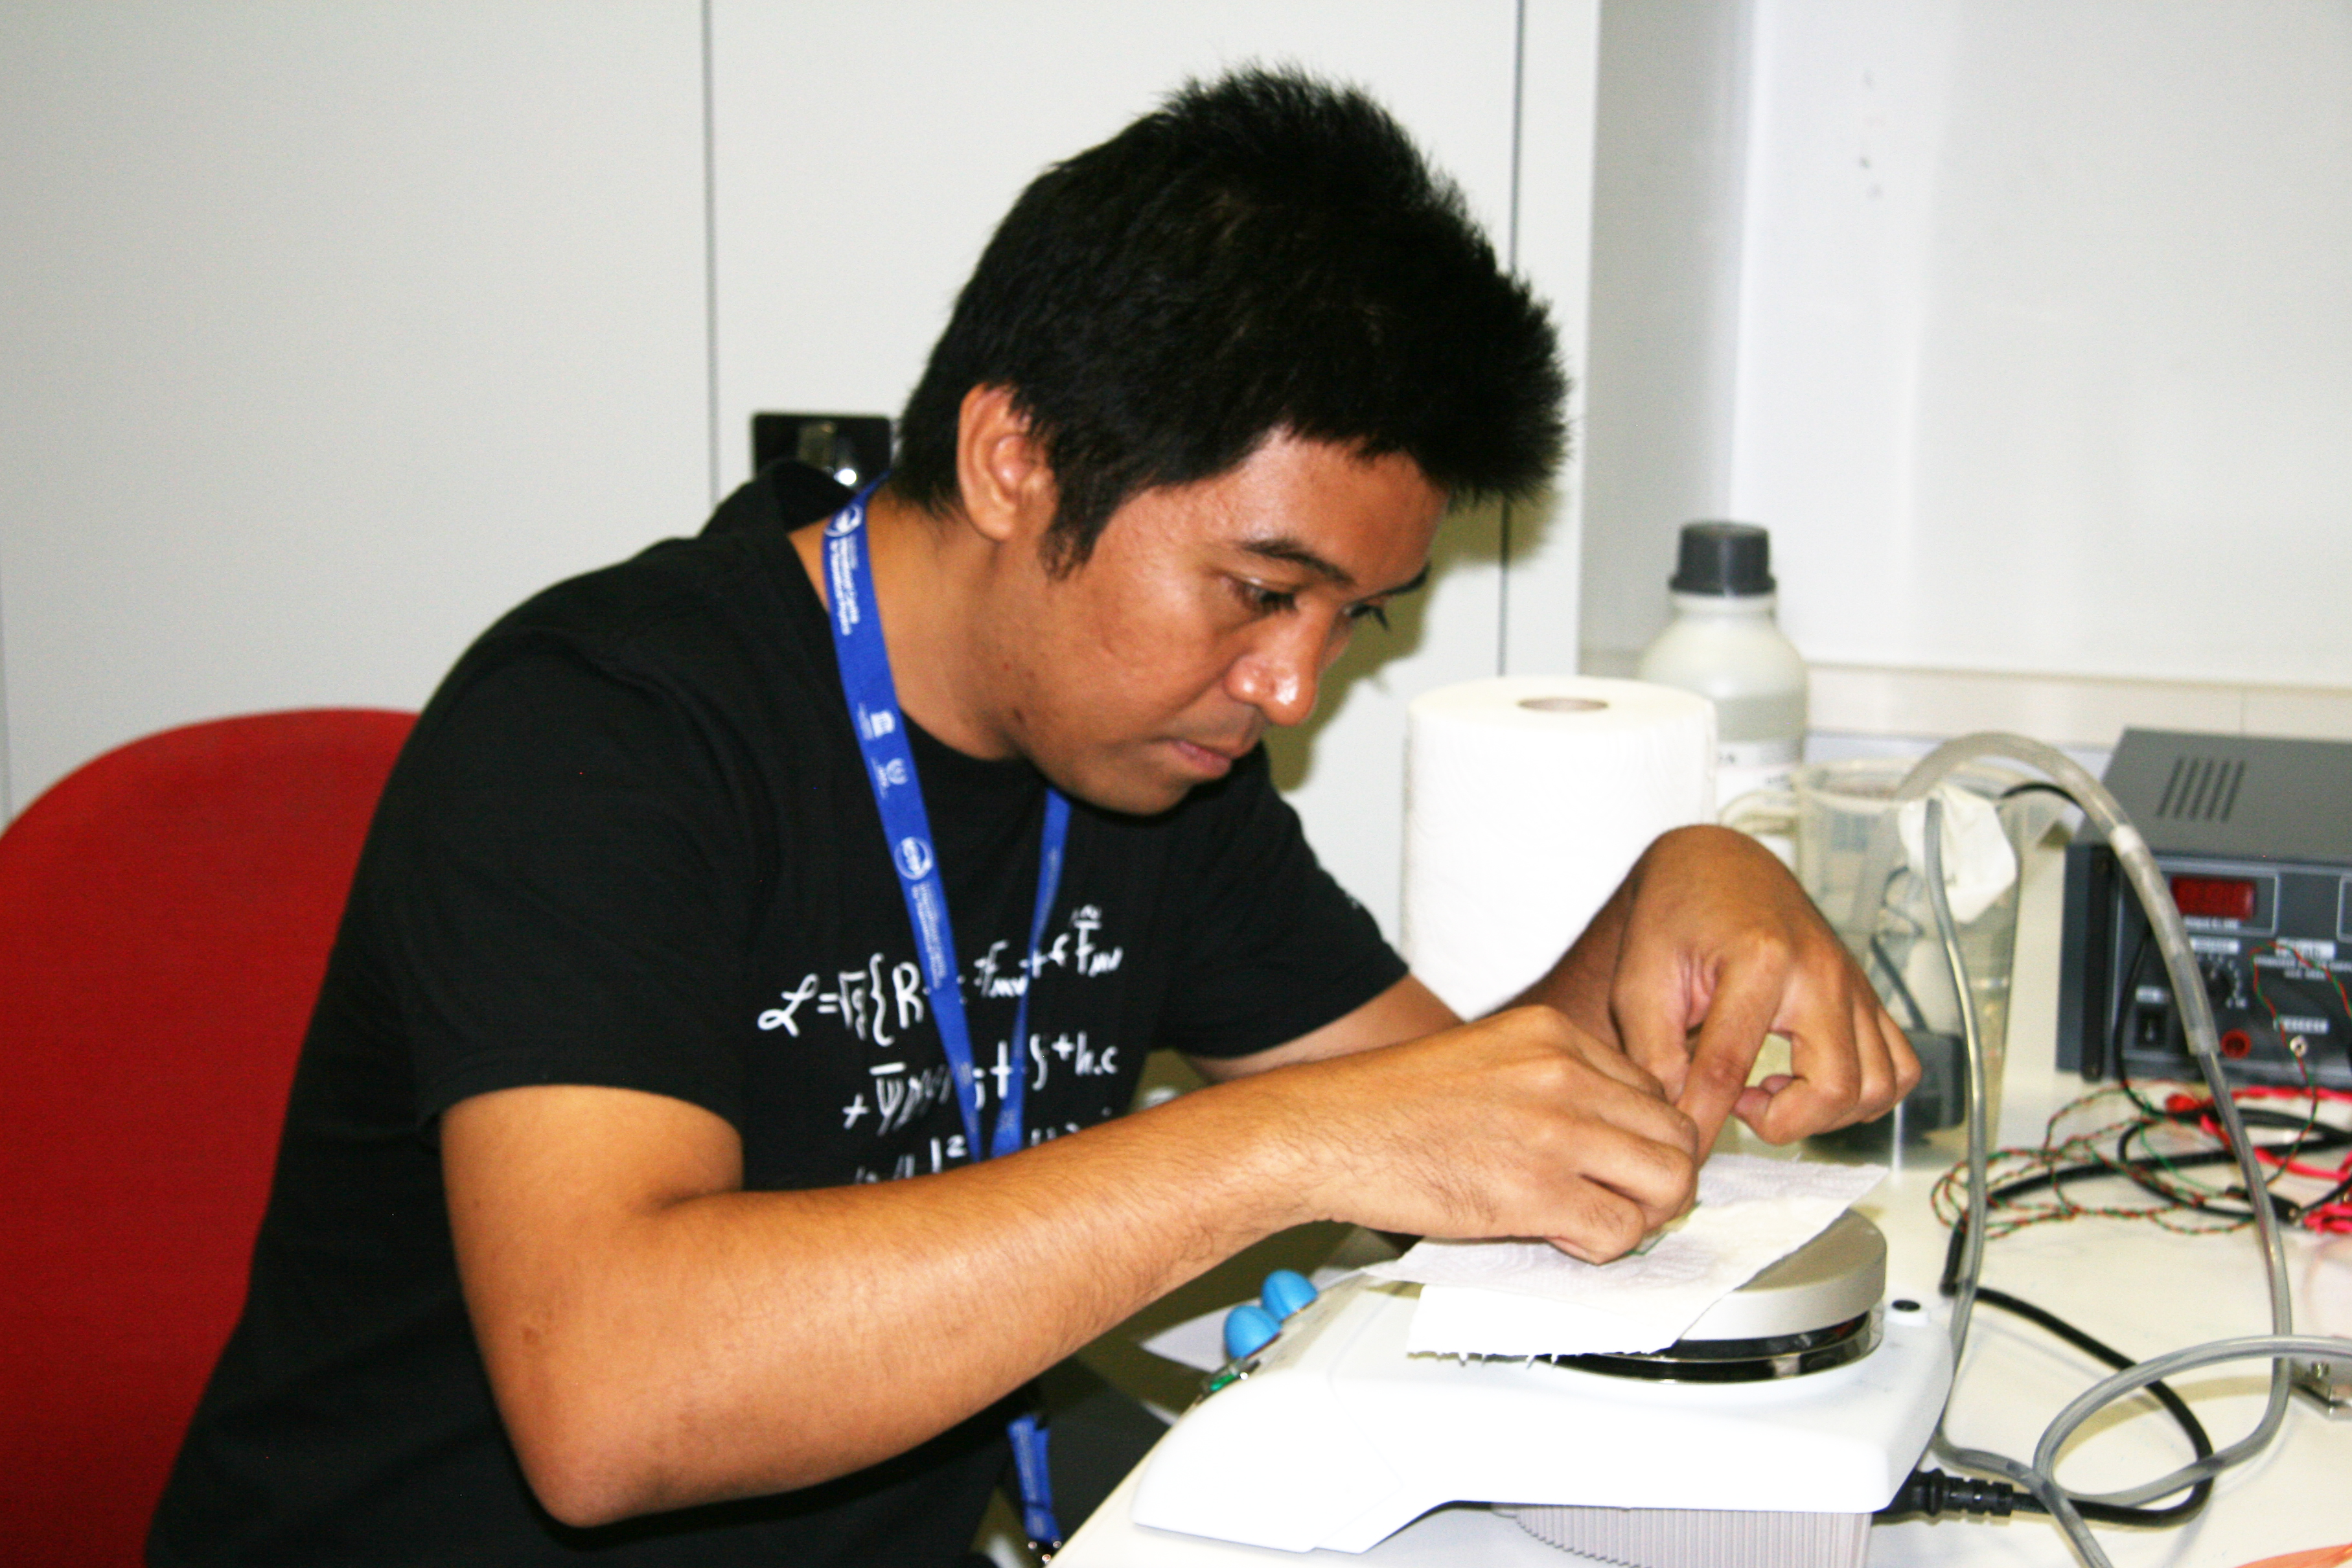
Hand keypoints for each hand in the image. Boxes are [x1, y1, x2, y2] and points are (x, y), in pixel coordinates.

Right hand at [1256, 1005, 1700, 1262]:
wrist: (1324, 1131)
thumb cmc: (1386, 1106)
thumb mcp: (1484, 1057)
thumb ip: (1547, 1080)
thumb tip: (1597, 1127)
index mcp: (1552, 1034)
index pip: (1650, 1088)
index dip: (1640, 1136)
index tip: (1618, 1162)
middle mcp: (1563, 1073)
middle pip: (1674, 1133)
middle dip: (1660, 1177)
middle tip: (1627, 1201)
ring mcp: (1554, 1131)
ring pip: (1667, 1181)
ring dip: (1645, 1214)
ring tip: (1603, 1223)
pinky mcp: (1536, 1191)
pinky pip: (1620, 1230)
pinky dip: (1605, 1246)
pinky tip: (1565, 1237)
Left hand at [1607, 825, 1918, 1146]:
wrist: (1716, 866)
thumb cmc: (1676, 915)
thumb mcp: (1639, 976)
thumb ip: (1652, 1049)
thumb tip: (1678, 1116)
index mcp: (1759, 959)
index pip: (1731, 1067)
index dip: (1704, 1122)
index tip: (1685, 1151)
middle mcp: (1821, 971)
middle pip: (1834, 1087)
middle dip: (1784, 1122)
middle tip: (1736, 1103)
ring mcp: (1854, 985)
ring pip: (1878, 1087)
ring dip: (1825, 1112)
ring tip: (1769, 1089)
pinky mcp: (1869, 998)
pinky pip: (1900, 1070)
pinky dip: (1863, 1094)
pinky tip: (1806, 1080)